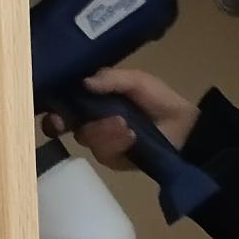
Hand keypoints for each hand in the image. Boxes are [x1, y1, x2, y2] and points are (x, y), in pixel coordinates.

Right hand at [45, 64, 197, 169]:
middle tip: (76, 121)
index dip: (54, 111)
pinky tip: (132, 137)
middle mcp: (93, 121)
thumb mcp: (137, 81)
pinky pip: (105, 155)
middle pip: (71, 126)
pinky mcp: (115, 160)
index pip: (65, 107)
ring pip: (88, 140)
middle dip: (76, 122)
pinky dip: (117, 143)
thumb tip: (84, 81)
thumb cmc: (160, 100)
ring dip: (104, 131)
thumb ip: (111, 78)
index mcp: (94, 100)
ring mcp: (103, 143)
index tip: (55, 114)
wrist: (184, 128)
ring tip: (126, 125)